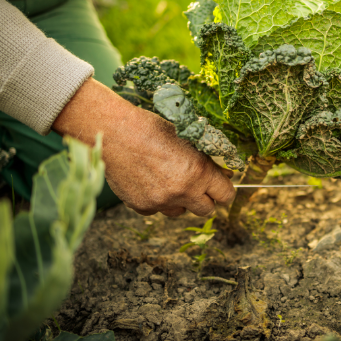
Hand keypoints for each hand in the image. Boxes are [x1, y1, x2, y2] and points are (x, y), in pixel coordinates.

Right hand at [53, 78, 235, 216]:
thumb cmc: (152, 129)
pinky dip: (158, 199)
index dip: (225, 189)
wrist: (115, 133)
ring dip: (181, 200)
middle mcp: (183, 191)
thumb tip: (225, 173)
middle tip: (199, 185)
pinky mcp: (142, 207)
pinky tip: (150, 180)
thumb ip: (207, 161)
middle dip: (206, 198)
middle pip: (207, 209)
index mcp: (199, 172)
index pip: (226, 194)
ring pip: (181, 211)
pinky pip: (157, 210)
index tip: (221, 185)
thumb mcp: (188, 140)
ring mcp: (161, 202)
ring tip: (170, 179)